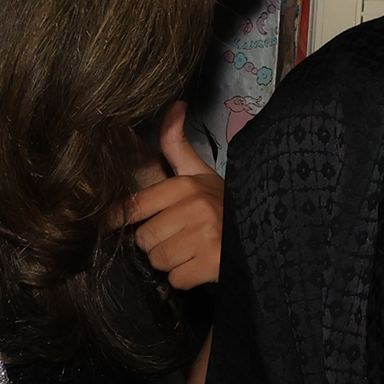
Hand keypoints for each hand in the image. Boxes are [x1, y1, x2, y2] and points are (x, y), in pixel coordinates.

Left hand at [114, 102, 222, 289]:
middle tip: (181, 236)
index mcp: (185, 185)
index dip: (123, 219)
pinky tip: (201, 264)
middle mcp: (194, 208)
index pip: (134, 207)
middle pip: (144, 239)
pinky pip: (176, 279)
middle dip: (159, 243)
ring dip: (172, 262)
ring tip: (193, 250)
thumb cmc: (223, 205)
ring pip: (158, 261)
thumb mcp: (201, 173)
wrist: (265, 231)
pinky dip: (186, 277)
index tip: (118, 225)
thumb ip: (177, 144)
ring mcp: (204, 236)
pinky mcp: (211, 264)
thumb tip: (174, 105)